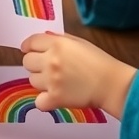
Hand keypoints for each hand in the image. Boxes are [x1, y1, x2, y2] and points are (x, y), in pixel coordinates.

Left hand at [22, 31, 136, 119]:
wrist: (112, 83)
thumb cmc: (100, 61)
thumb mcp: (80, 43)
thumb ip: (60, 39)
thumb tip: (44, 37)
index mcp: (57, 44)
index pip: (31, 42)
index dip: (28, 46)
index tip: (28, 50)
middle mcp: (51, 60)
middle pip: (27, 62)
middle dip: (35, 64)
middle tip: (47, 68)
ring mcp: (51, 80)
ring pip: (31, 80)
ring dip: (41, 82)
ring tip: (56, 82)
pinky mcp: (55, 98)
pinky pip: (38, 102)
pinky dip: (44, 101)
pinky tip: (54, 98)